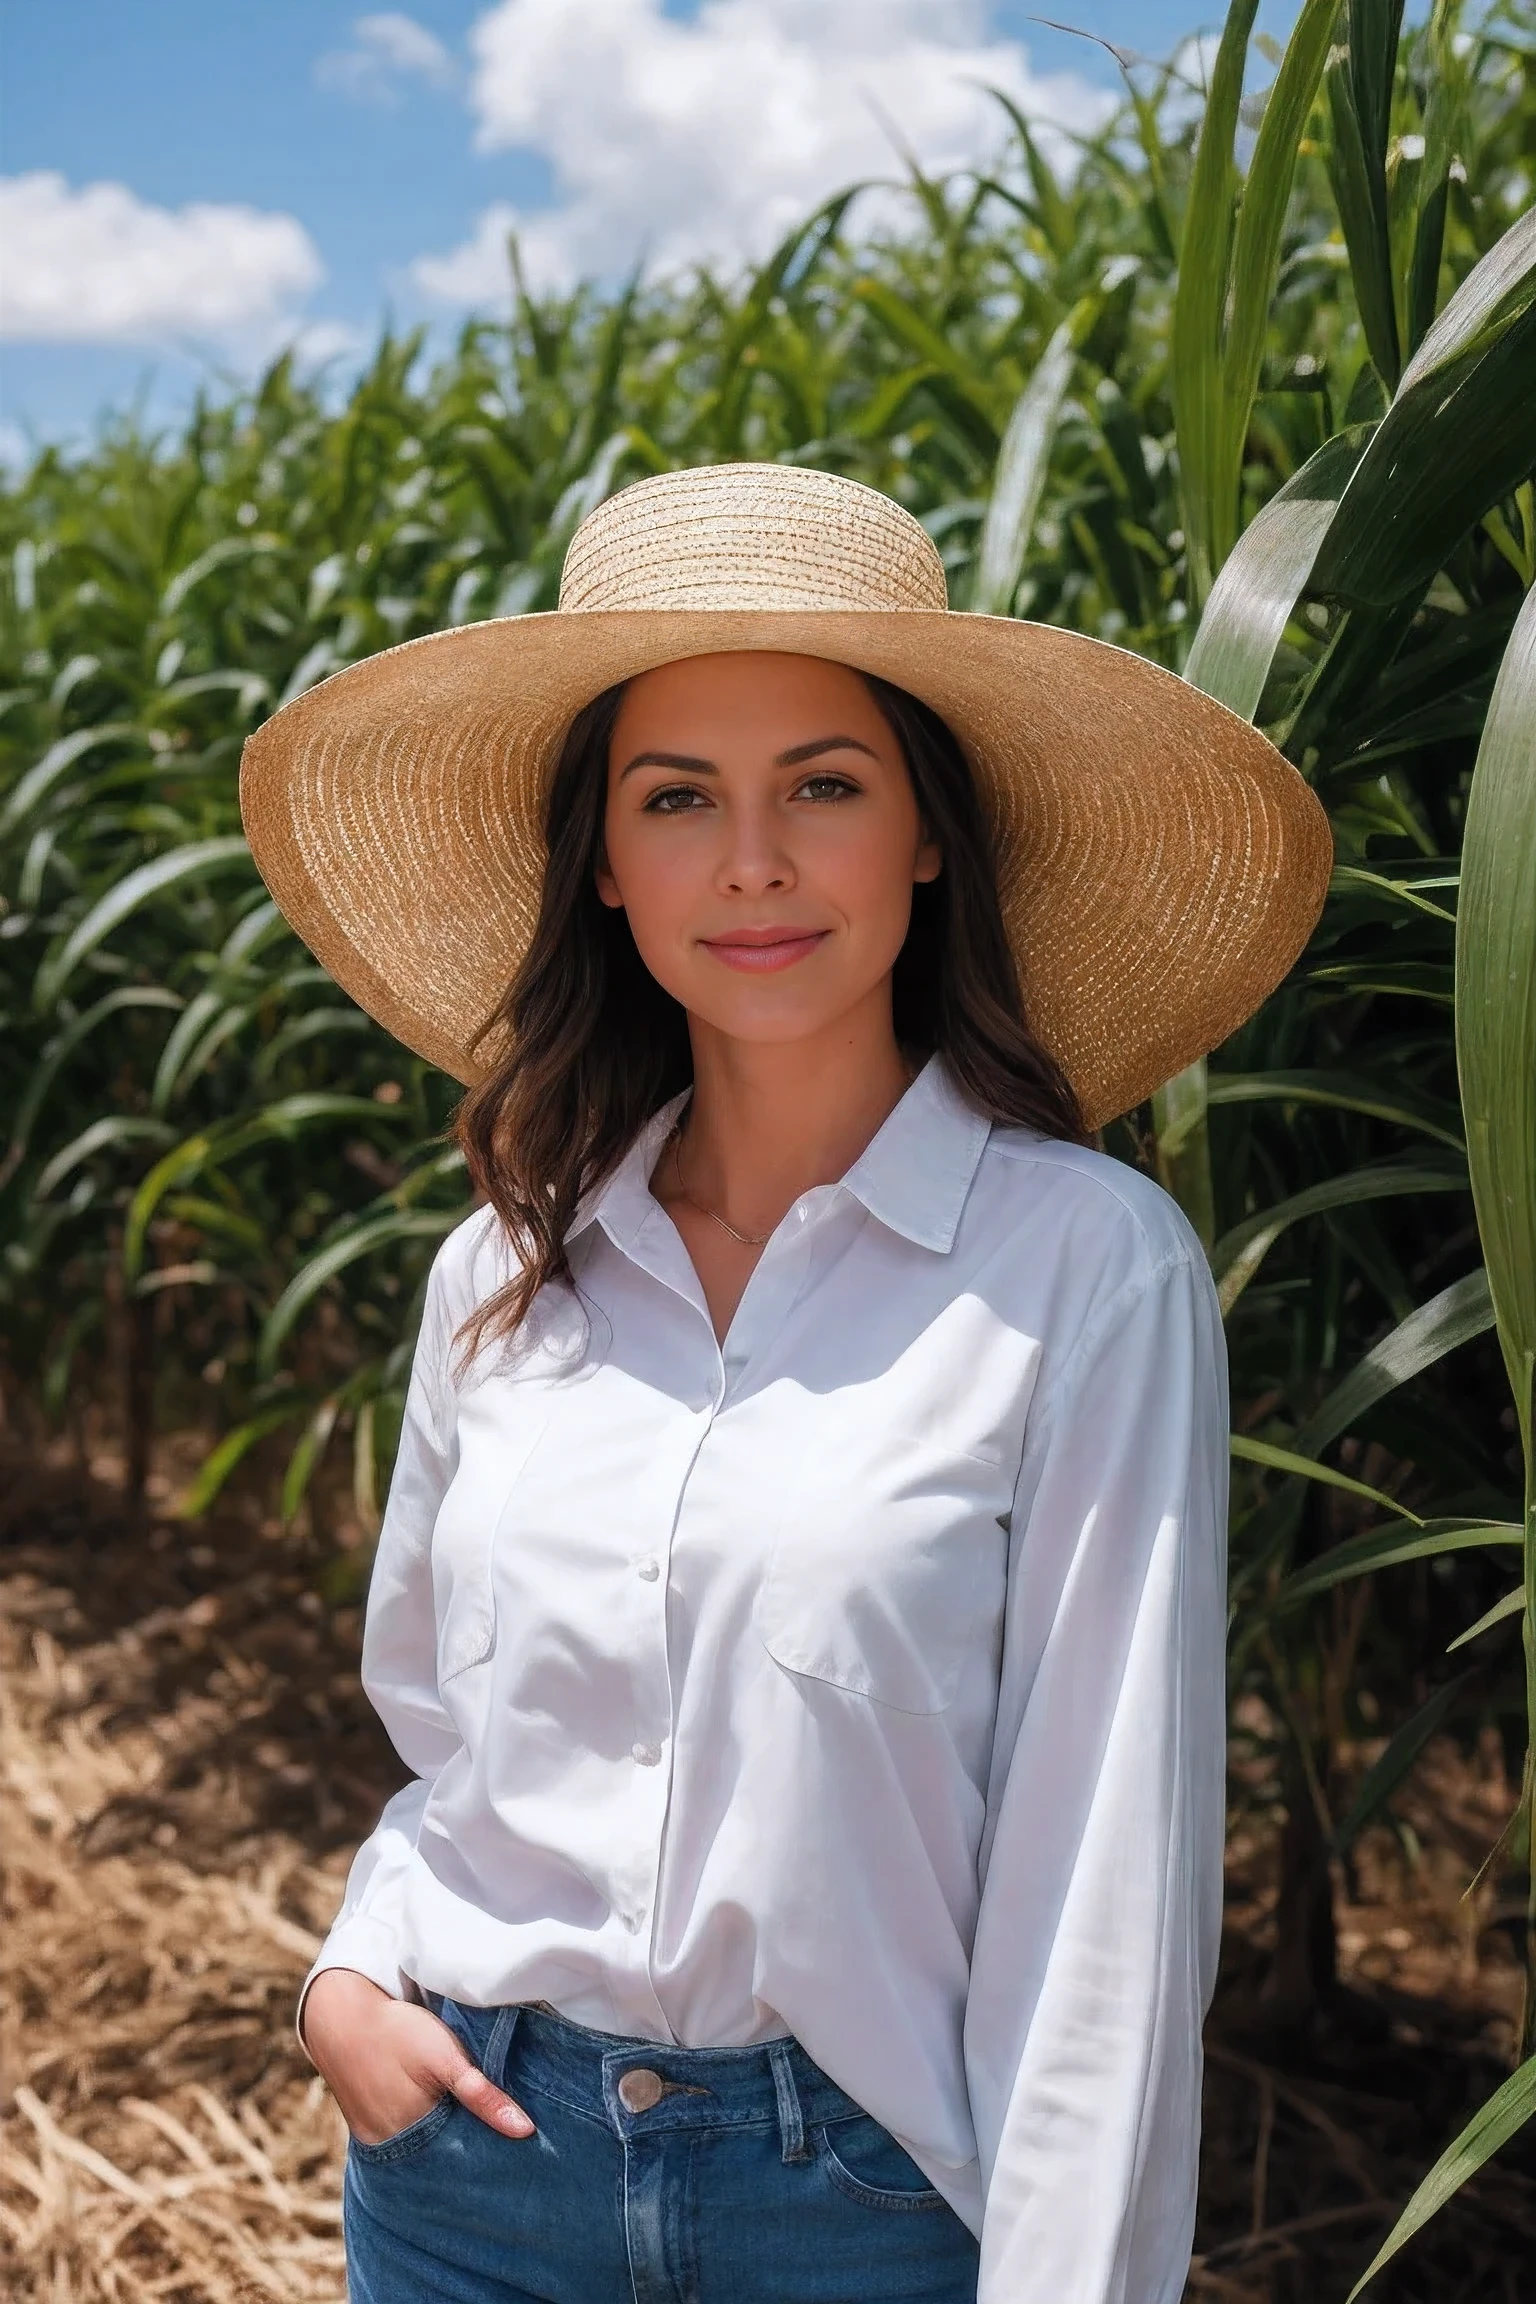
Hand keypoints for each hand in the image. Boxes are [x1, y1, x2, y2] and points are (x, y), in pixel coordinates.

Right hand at [302, 1968, 535, 2145]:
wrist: (343, 2017)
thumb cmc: (399, 2033)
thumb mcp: (446, 2057)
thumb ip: (482, 2095)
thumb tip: (526, 2130)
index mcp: (415, 2133)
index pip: (461, 2162)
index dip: (487, 2156)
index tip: (516, 2154)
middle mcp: (392, 2149)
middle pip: (440, 2163)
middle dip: (467, 2157)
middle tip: (500, 2147)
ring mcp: (376, 2143)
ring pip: (422, 2156)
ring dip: (444, 2148)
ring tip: (474, 2137)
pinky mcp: (367, 2133)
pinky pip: (402, 2146)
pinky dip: (422, 2140)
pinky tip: (441, 2127)